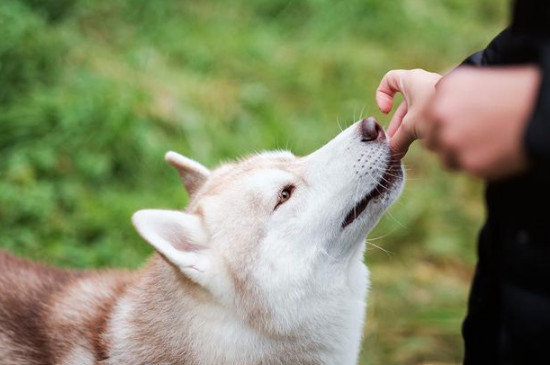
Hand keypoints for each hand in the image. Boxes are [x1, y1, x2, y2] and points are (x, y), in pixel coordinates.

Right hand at [376, 69, 441, 158]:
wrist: (472, 104)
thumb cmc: (436, 108)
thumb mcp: (411, 126)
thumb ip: (398, 140)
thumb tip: (392, 153)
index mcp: (411, 80)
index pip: (389, 79)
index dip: (382, 94)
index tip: (386, 111)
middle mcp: (423, 84)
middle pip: (403, 104)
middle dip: (398, 124)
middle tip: (395, 142)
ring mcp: (435, 94)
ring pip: (417, 112)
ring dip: (410, 129)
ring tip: (408, 146)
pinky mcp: (447, 104)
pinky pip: (430, 115)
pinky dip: (425, 127)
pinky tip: (426, 141)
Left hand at [427, 66, 539, 180]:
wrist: (542, 111)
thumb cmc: (514, 93)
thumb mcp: (476, 81)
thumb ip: (449, 95)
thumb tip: (432, 109)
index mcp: (442, 90)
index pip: (426, 116)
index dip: (441, 123)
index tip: (456, 125)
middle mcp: (440, 114)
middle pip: (431, 139)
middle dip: (447, 141)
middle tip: (473, 137)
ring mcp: (452, 140)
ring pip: (445, 157)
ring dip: (460, 155)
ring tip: (487, 143)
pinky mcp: (467, 163)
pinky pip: (464, 168)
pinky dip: (478, 163)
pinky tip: (495, 150)